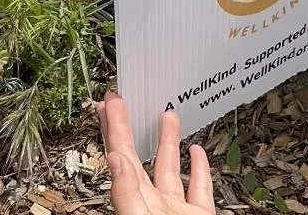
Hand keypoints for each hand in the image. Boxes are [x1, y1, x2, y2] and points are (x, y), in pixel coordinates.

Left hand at [100, 93, 215, 214]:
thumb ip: (126, 190)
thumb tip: (115, 160)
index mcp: (136, 201)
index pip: (121, 156)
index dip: (115, 128)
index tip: (108, 104)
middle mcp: (153, 203)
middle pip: (138, 158)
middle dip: (129, 128)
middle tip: (121, 103)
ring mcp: (176, 208)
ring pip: (170, 168)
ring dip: (168, 140)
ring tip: (167, 115)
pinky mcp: (199, 214)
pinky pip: (200, 187)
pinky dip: (200, 168)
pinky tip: (197, 152)